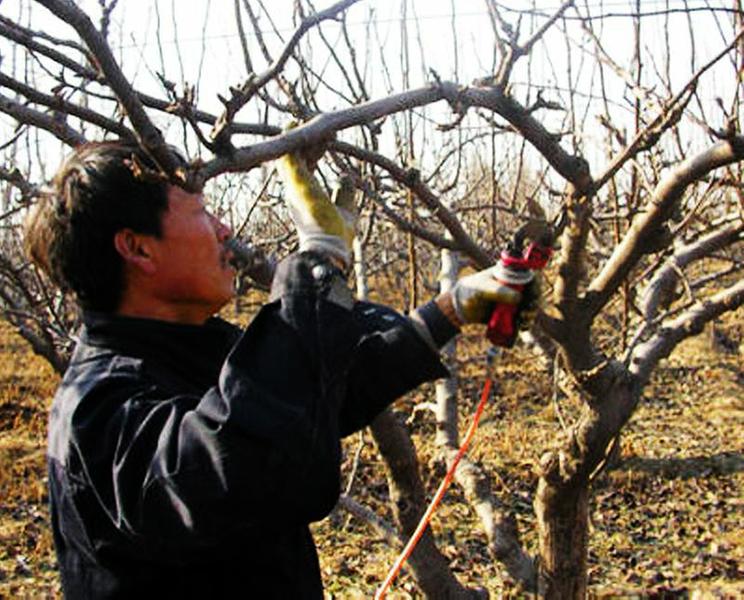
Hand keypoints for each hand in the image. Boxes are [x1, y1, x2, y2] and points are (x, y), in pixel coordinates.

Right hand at [276, 129, 356, 268]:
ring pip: (290, 152)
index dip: (314, 151)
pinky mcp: (295, 181)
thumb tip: (345, 177)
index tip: (328, 139)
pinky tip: (294, 123)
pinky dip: (291, 139)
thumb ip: (344, 193)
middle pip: (296, 156)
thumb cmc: (335, 236)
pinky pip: (288, 154)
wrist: (328, 249)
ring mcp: (293, 185)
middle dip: (310, 140)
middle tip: (326, 127)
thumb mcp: (345, 210)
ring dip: (303, 135)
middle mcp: (294, 189)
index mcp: (303, 195)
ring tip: (320, 123)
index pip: (305, 166)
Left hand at [448, 264, 532, 324]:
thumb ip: (497, 291)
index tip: (532, 295)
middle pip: (533, 292)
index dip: (535, 284)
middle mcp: (514, 285)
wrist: (460, 308)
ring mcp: (513, 299)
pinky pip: (524, 317)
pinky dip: (526, 322)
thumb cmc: (469, 292)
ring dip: (531, 314)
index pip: (529, 275)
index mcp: (509, 273)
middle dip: (534, 302)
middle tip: (527, 311)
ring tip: (523, 321)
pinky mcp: (511, 312)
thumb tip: (519, 298)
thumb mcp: (481, 290)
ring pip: (530, 305)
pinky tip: (522, 327)